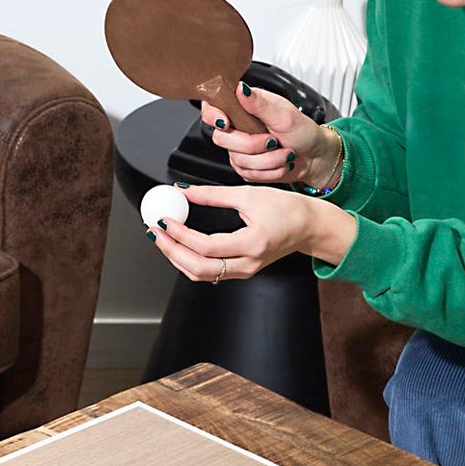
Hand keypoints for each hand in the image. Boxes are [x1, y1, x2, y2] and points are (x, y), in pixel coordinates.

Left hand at [146, 184, 356, 279]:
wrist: (308, 226)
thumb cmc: (287, 209)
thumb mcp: (249, 195)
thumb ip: (213, 194)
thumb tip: (183, 191)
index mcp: (253, 243)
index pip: (208, 246)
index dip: (182, 235)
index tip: (166, 220)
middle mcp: (248, 263)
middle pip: (200, 268)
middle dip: (172, 251)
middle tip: (156, 232)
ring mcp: (245, 270)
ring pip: (202, 274)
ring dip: (177, 258)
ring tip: (162, 238)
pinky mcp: (242, 271)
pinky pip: (209, 272)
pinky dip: (190, 260)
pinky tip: (179, 245)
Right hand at [199, 83, 333, 186]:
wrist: (315, 157)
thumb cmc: (304, 132)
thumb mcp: (284, 114)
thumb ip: (259, 103)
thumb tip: (241, 88)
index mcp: (245, 108)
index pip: (212, 109)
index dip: (214, 116)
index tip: (227, 122)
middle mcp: (239, 128)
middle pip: (222, 139)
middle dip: (252, 145)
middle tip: (273, 140)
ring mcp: (240, 150)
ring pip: (237, 160)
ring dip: (267, 160)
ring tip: (284, 152)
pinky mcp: (246, 168)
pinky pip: (247, 174)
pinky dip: (268, 171)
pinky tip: (279, 163)